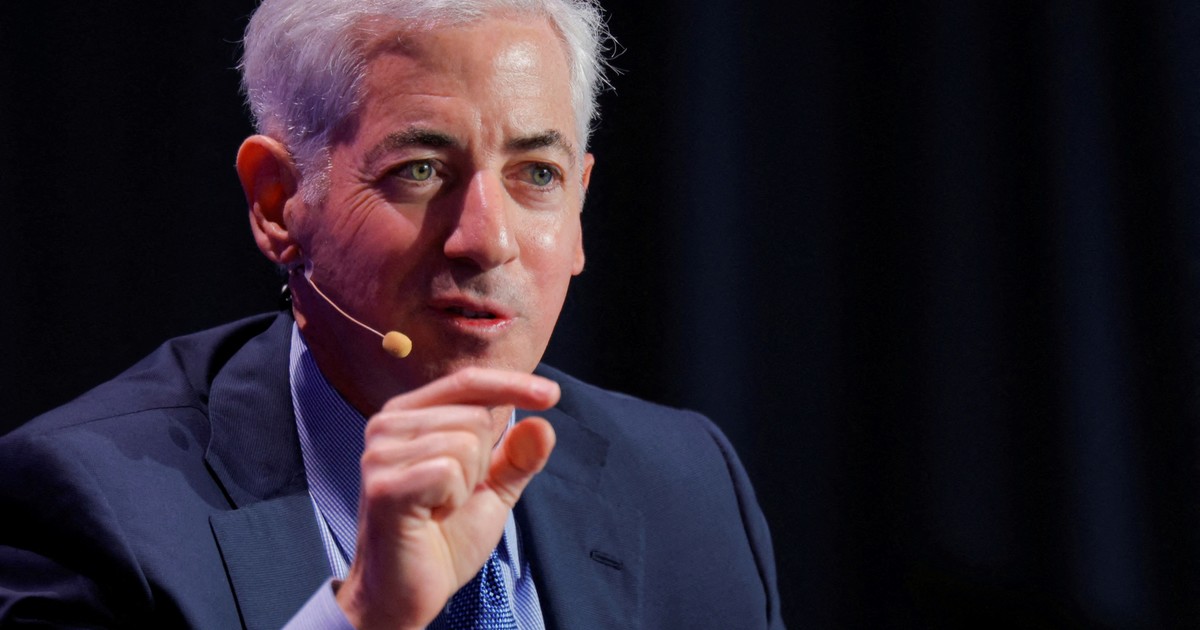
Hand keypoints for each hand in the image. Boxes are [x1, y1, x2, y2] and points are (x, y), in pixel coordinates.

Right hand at [334, 367, 557, 629]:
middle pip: (475, 415)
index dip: (512, 384)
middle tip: (453, 496)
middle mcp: (388, 425)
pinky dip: (453, 499)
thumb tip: (542, 423)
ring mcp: (381, 453)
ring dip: (467, 484)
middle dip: (482, 462)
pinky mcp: (384, 485)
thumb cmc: (442, 539)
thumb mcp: (492, 491)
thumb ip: (517, 457)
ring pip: (466, 442)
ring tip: (439, 507)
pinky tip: (432, 516)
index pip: (468, 382)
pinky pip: (450, 471)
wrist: (406, 593)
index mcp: (410, 415)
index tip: (552, 395)